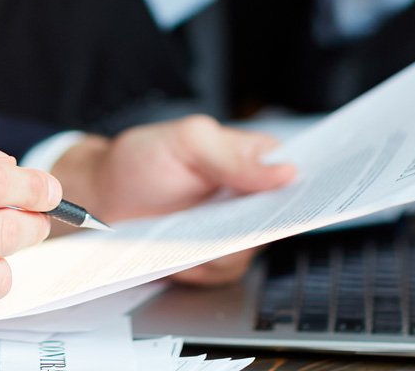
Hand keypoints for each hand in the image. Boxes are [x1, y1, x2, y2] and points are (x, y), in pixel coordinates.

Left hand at [50, 115, 295, 283]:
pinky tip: (179, 252)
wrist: (102, 201)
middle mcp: (250, 194)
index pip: (299, 170)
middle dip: (259, 224)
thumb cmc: (140, 161)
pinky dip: (201, 266)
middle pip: (282, 218)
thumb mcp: (185, 142)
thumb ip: (232, 155)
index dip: (312, 186)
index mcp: (252, 156)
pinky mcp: (215, 259)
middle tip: (226, 221)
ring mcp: (234, 229)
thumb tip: (285, 172)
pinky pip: (225, 271)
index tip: (309, 200)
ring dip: (220, 247)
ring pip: (254, 249)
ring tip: (187, 232)